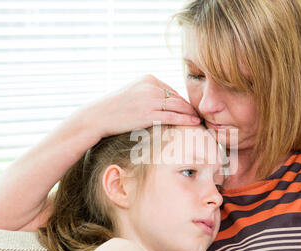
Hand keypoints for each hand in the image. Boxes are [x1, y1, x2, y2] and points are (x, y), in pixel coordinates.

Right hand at [81, 74, 200, 138]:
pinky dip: (186, 120)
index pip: (172, 91)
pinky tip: (195, 123)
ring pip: (179, 106)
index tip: (191, 111)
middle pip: (178, 98)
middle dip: (190, 108)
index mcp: (149, 79)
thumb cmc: (115, 107)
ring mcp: (150, 99)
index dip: (183, 102)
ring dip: (191, 114)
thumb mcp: (133, 93)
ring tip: (201, 120)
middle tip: (202, 115)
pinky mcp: (148, 114)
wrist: (98, 116)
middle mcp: (151, 86)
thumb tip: (166, 102)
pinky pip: (173, 117)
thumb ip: (149, 93)